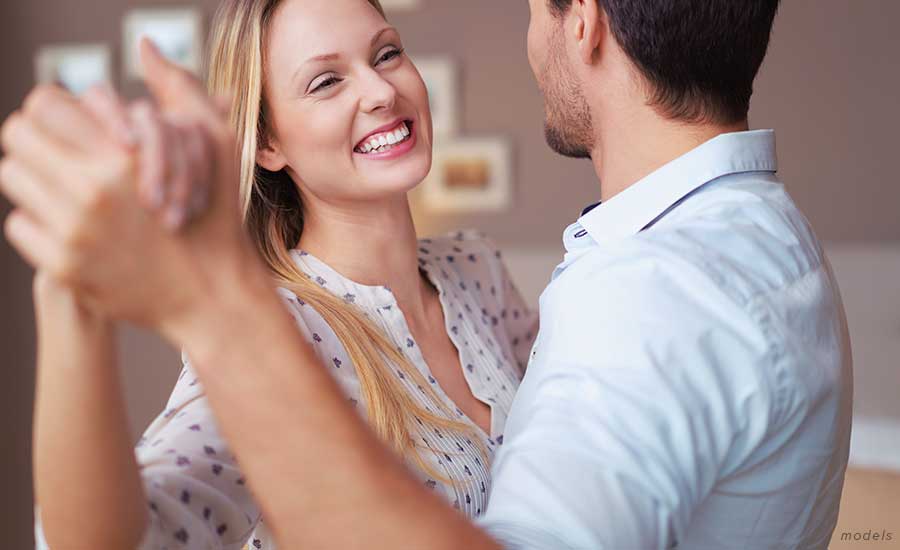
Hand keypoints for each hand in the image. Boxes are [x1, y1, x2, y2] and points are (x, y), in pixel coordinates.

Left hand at [0, 39, 259, 333]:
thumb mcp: (214, 144)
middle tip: (63, 156)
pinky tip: (72, 228)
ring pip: (13, 181)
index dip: (51, 111)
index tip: (69, 127)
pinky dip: (39, 223)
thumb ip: (179, 89)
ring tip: (67, 190)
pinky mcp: (64, 268)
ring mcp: (74, 234)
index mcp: (124, 158)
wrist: (213, 296)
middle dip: (38, 142)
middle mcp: (92, 194)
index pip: (43, 106)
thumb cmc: (217, 218)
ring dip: (36, 180)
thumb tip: (147, 46)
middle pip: (17, 139)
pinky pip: (18, 226)